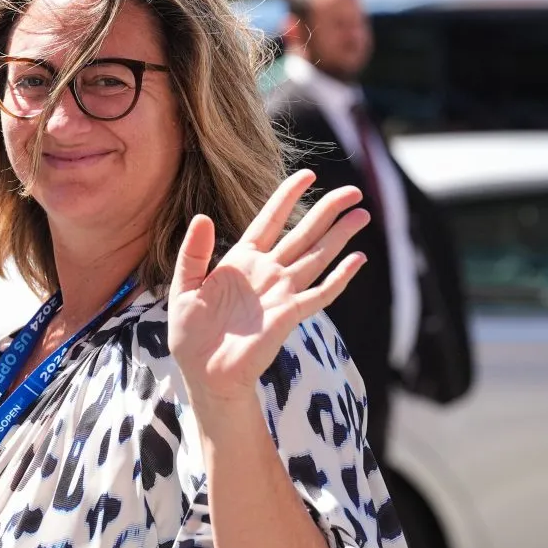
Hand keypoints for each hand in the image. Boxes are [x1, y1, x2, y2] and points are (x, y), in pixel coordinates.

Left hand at [169, 170, 368, 402]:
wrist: (203, 373)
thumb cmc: (191, 334)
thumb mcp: (183, 288)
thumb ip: (193, 253)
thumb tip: (203, 217)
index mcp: (241, 261)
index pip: (269, 220)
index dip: (288, 196)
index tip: (308, 174)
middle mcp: (266, 272)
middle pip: (303, 233)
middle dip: (328, 211)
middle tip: (353, 191)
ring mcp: (281, 293)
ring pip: (316, 257)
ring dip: (340, 236)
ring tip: (363, 215)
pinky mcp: (289, 316)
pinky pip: (320, 294)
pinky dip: (340, 278)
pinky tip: (358, 260)